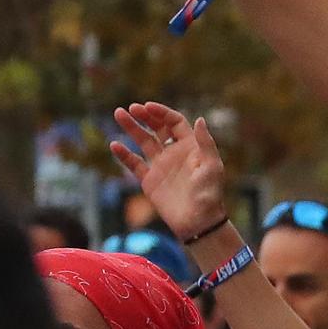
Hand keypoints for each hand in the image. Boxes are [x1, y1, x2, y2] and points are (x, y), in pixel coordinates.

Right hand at [109, 101, 230, 241]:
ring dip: (131, 127)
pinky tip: (115, 144)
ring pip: (143, 141)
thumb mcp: (212, 166)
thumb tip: (200, 119)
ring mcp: (160, 166)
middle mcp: (174, 153)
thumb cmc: (209, 194)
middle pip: (157, 128)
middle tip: (131, 108)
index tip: (147, 106)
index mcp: (190, 147)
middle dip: (144, 116)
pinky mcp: (149, 180)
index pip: (174, 122)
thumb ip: (205, 143)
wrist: (198, 222)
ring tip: (118, 113)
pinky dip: (124, 154)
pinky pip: (134, 164)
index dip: (161, 112)